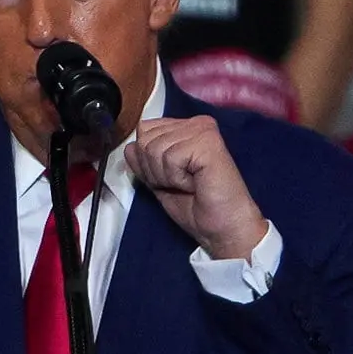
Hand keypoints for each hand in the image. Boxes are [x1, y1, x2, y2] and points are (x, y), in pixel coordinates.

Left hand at [125, 116, 266, 260]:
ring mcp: (202, 130)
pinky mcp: (208, 141)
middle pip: (145, 138)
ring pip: (154, 148)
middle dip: (154, 169)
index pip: (144, 130)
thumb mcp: (160, 182)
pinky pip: (170, 157)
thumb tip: (130, 147)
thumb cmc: (197, 208)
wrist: (222, 230)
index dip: (147, 162)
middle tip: (181, 183)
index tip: (172, 179)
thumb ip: (144, 161)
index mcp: (186, 128)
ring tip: (189, 184)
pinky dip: (176, 178)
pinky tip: (195, 184)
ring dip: (166, 176)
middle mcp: (196, 123)